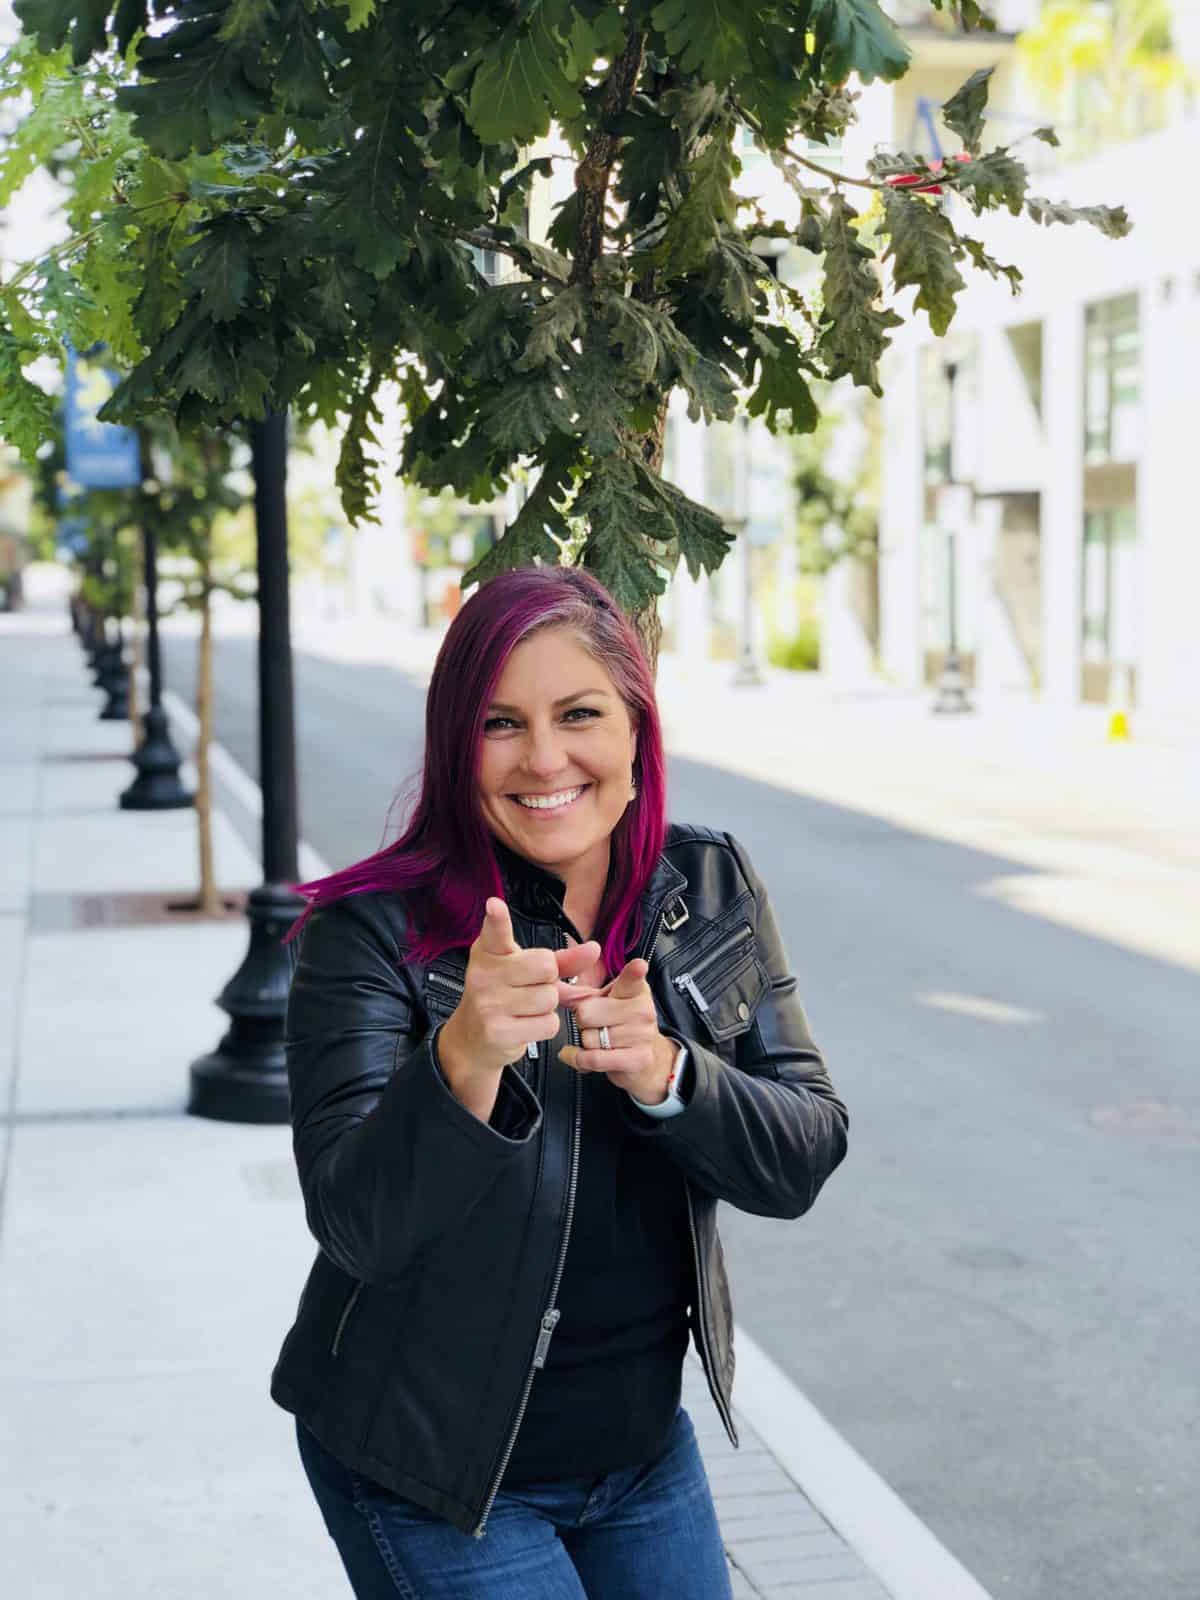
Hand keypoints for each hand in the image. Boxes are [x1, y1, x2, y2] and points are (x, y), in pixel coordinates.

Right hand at [438, 900, 599, 1109]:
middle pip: (546, 967)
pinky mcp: (498, 1032)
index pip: (495, 932)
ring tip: (525, 1009)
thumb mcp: (527, 973)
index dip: (497, 918)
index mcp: (490, 953)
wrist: (472, 1039)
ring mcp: (489, 1004)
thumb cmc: (504, 998)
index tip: (494, 906)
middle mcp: (484, 975)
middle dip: (549, 981)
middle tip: (530, 989)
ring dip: (547, 1007)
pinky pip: (548, 1024)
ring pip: (550, 998)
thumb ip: (562, 960)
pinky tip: (525, 1026)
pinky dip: (544, 1027)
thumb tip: (594, 949)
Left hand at [558, 958, 677, 1104]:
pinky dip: (578, 1058)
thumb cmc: (618, 1024)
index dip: (634, 972)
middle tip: (595, 1022)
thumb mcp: (600, 1000)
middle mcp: (642, 1010)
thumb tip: (552, 986)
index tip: (638, 966)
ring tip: (598, 1039)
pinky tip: (577, 1053)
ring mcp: (643, 1035)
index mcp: (634, 989)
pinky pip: (593, 1058)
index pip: (632, 979)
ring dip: (584, 1042)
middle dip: (582, 1021)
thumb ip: (577, 990)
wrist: (643, 1058)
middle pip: (586, 1013)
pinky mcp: (639, 1059)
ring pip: (588, 1038)